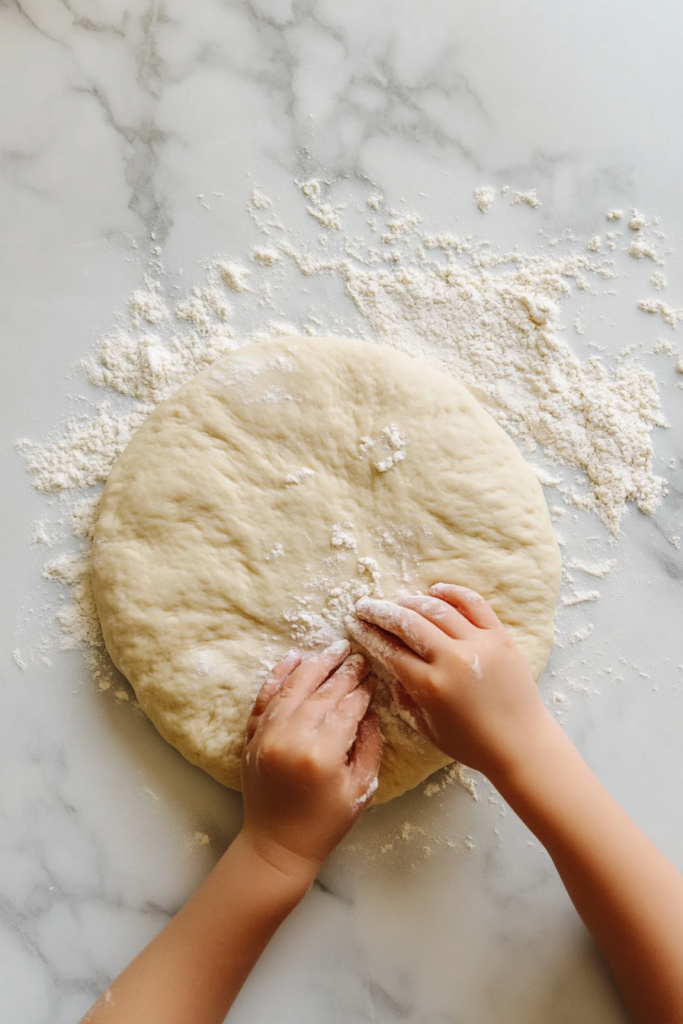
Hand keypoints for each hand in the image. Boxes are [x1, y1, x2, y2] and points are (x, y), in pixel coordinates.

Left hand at [240, 641, 383, 878]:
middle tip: (359, 657)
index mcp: (321, 754)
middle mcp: (290, 739)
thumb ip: (370, 746)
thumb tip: (369, 710)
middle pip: (321, 694)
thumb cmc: (325, 823)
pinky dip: (278, 676)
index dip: (362, 691)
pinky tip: (294, 658)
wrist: (277, 845)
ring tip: (334, 650)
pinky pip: (265, 698)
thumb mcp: (361, 788)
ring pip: (293, 688)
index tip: (373, 677)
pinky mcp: (252, 737)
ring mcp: (266, 736)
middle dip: (344, 673)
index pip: (346, 708)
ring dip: (315, 665)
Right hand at [347, 584, 549, 782]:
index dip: (368, 634)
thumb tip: (393, 671)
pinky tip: (434, 591)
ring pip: (436, 609)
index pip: (390, 650)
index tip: (355, 624)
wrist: (522, 743)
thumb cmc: (473, 743)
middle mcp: (452, 659)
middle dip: (380, 612)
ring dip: (410, 602)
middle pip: (407, 623)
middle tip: (365, 606)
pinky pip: (474, 604)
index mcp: (431, 686)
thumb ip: (404, 699)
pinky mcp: (500, 636)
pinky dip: (452, 593)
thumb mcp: (427, 729)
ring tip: (397, 602)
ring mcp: (479, 644)